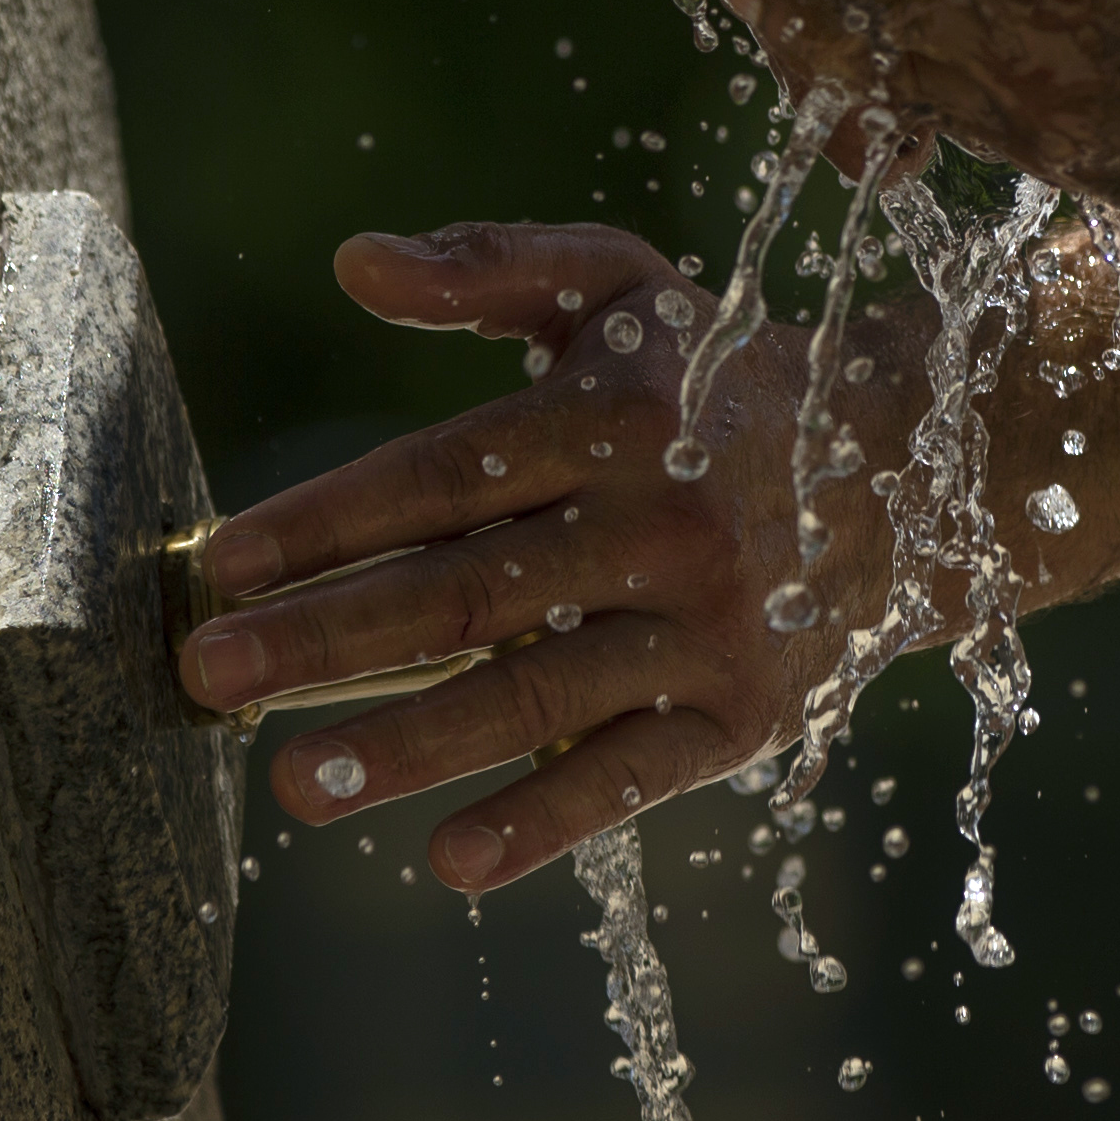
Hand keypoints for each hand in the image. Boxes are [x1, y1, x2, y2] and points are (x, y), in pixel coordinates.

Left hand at [177, 223, 893, 894]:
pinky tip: (452, 860)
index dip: (329, 519)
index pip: (444, 475)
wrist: (911, 468)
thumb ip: (489, 266)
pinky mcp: (739, 715)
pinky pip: (632, 774)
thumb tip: (353, 261)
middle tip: (208, 673)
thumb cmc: (716, 378)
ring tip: (296, 784)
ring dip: (412, 742)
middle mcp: (657, 522)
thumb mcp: (622, 291)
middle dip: (329, 636)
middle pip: (467, 589)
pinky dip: (546, 819)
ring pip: (536, 691)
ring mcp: (700, 626)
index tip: (224, 562)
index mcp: (610, 418)